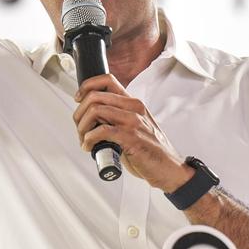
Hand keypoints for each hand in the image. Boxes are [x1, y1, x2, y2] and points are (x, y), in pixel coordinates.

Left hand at [73, 74, 193, 190]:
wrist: (170, 169)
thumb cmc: (152, 151)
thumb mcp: (135, 126)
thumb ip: (116, 118)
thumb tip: (92, 119)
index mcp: (133, 103)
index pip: (107, 80)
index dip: (87, 86)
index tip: (78, 99)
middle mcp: (134, 108)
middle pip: (95, 96)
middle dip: (79, 113)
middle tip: (79, 127)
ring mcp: (133, 122)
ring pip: (96, 110)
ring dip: (82, 126)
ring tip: (83, 138)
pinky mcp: (131, 137)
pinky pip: (101, 131)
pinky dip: (89, 139)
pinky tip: (89, 146)